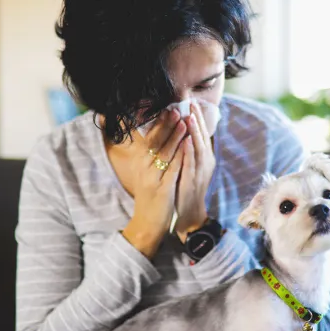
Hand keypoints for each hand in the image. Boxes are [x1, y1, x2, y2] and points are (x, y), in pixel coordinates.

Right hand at [121, 111, 186, 258]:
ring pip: (164, 153)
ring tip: (184, 122)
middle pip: (156, 142)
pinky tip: (187, 147)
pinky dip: (180, 157)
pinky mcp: (162, 189)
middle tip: (177, 109)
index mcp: (142, 162)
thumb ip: (151, 155)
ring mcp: (153, 178)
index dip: (159, 123)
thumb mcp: (148, 172)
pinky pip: (172, 170)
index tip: (169, 108)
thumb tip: (156, 135)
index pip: (150, 138)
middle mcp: (145, 168)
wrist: (147, 222)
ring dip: (174, 137)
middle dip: (167, 125)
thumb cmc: (151, 195)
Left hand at [174, 99, 216, 242]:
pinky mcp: (191, 182)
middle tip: (192, 103)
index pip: (202, 134)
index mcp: (204, 158)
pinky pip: (191, 164)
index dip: (198, 118)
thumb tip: (186, 131)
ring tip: (190, 116)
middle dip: (197, 120)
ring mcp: (199, 173)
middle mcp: (205, 163)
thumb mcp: (189, 166)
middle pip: (202, 138)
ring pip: (198, 149)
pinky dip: (189, 151)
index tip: (193, 102)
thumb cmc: (186, 188)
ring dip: (195, 132)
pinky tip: (186, 140)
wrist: (187, 214)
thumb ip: (190, 150)